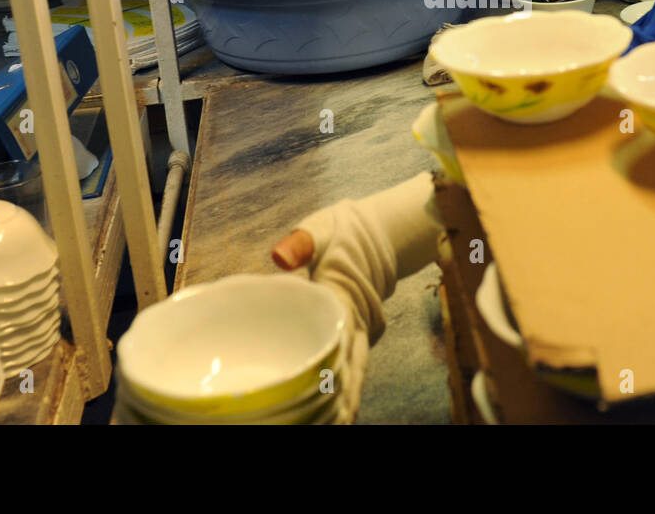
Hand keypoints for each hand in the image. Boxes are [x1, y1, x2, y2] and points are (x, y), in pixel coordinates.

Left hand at [270, 226, 366, 424]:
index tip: (334, 397)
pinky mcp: (352, 335)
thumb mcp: (320, 229)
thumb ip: (302, 241)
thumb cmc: (341, 233)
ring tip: (335, 425)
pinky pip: (349, 365)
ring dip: (344, 398)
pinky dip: (343, 389)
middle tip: (337, 425)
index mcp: (344, 299)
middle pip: (354, 366)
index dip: (337, 370)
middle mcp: (357, 321)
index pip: (340, 338)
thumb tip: (279, 257)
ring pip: (354, 371)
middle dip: (346, 397)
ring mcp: (358, 331)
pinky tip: (330, 412)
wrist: (376, 234)